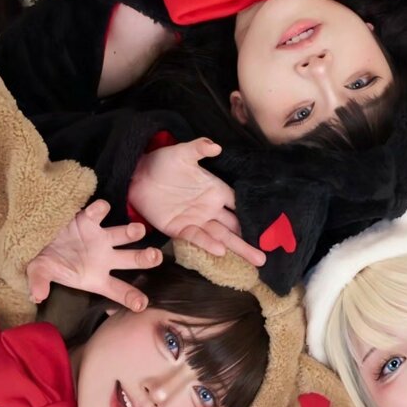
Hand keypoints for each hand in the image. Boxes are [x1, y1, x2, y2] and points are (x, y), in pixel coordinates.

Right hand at [26, 200, 162, 310]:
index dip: (130, 297)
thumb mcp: (40, 273)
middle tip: (155, 256)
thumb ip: (40, 282)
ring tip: (138, 230)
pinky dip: (100, 209)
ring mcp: (100, 237)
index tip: (142, 304)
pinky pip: (99, 212)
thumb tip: (36, 295)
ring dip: (132, 231)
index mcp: (96, 277)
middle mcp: (104, 257)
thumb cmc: (45, 261)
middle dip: (145, 258)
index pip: (118, 290)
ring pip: (124, 234)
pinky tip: (101, 208)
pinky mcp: (90, 219)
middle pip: (132, 259)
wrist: (35, 238)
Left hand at [127, 139, 264, 267]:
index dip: (252, 217)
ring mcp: (196, 220)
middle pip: (234, 227)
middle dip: (249, 241)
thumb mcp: (182, 152)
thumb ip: (199, 148)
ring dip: (236, 248)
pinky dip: (208, 243)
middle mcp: (210, 208)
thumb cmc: (163, 162)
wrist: (137, 176)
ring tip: (254, 261)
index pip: (239, 206)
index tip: (269, 230)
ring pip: (220, 237)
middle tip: (264, 256)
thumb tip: (216, 146)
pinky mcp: (179, 228)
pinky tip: (221, 251)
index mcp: (216, 190)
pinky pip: (197, 237)